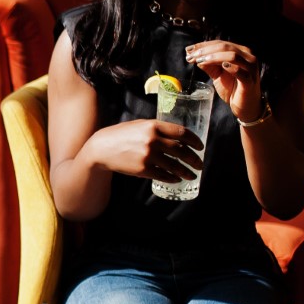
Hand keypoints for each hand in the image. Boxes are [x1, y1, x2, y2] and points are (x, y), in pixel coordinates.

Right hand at [83, 119, 203, 184]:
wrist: (102, 148)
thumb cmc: (122, 135)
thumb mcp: (140, 125)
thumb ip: (157, 128)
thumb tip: (177, 136)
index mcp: (154, 125)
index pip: (182, 132)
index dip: (194, 141)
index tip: (200, 147)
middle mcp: (153, 140)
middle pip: (181, 150)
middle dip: (194, 159)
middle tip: (200, 164)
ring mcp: (148, 155)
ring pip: (175, 166)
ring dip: (186, 172)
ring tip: (192, 175)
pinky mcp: (143, 169)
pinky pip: (163, 175)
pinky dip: (172, 178)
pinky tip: (176, 179)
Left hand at [187, 39, 264, 122]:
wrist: (245, 106)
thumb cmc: (232, 89)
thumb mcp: (218, 74)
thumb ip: (209, 65)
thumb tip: (194, 56)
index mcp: (240, 51)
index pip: (220, 43)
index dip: (203, 45)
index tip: (188, 50)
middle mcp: (247, 56)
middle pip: (225, 47)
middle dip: (205, 50)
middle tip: (190, 56)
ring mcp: (250, 68)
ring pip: (232, 56)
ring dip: (213, 57)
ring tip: (199, 61)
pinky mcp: (250, 80)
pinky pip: (240, 71)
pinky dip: (230, 67)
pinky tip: (221, 66)